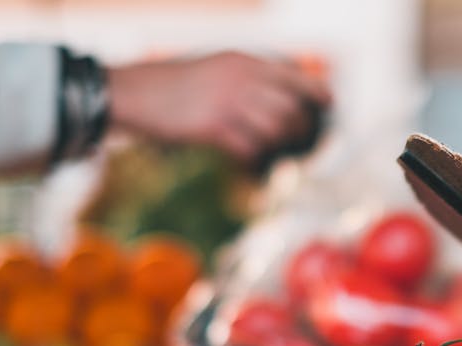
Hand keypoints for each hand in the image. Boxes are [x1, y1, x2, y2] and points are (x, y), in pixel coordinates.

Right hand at [108, 51, 331, 165]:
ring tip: (272, 155)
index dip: (318, 93)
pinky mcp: (213, 127)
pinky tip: (250, 167)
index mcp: (243, 62)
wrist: (133, 92)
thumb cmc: (174, 85)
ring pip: (276, 129)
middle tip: (297, 143)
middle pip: (292, 108)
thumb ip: (247, 78)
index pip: (296, 76)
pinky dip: (255, 163)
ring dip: (278, 147)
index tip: (328, 105)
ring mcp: (228, 102)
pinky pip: (250, 149)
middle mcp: (241, 78)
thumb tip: (279, 97)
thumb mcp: (216, 67)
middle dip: (300, 130)